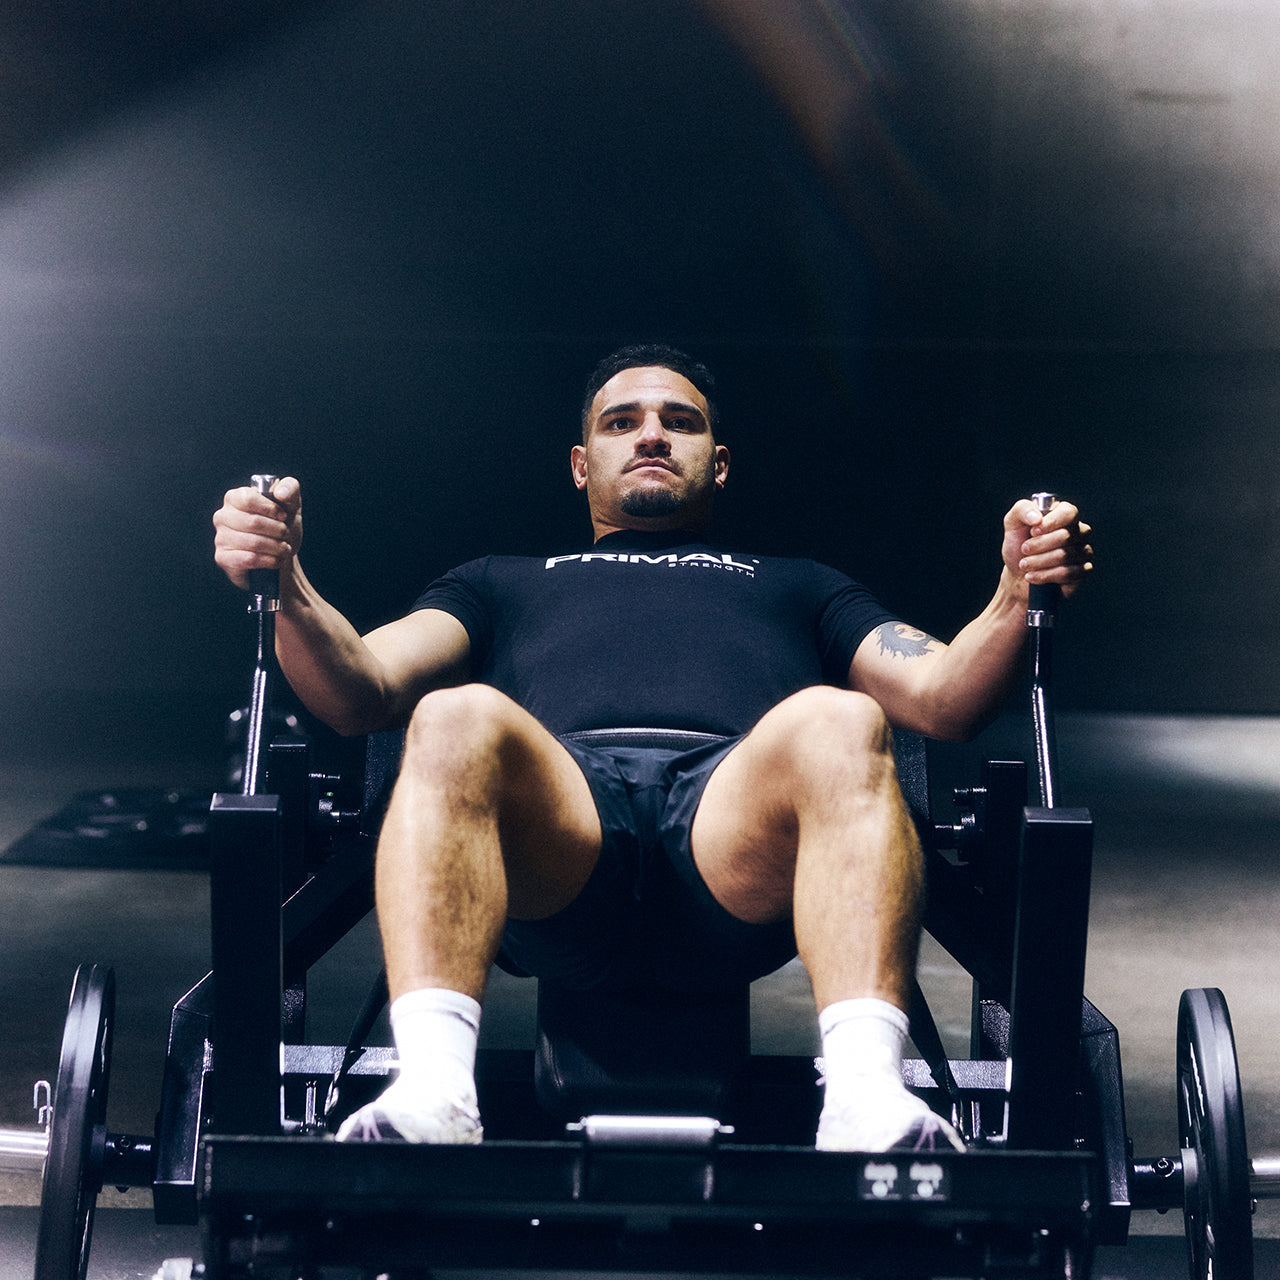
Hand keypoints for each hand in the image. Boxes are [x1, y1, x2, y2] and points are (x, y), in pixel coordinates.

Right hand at [212, 475, 301, 590]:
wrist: (281, 554)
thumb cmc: (283, 526)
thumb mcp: (291, 504)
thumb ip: (290, 488)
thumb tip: (280, 493)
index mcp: (234, 498)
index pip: (248, 499)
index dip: (271, 509)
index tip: (284, 516)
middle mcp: (222, 516)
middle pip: (253, 522)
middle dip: (278, 530)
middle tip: (286, 535)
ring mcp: (220, 537)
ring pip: (253, 542)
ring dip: (276, 547)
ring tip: (284, 548)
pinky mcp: (223, 558)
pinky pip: (249, 559)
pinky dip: (269, 561)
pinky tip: (276, 560)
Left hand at [1001, 496, 1092, 599]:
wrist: (1017, 573)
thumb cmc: (1018, 545)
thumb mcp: (1012, 523)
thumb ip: (1022, 510)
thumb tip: (1036, 517)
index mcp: (1064, 515)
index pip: (1069, 512)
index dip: (1051, 522)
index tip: (1033, 531)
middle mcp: (1079, 531)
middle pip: (1067, 536)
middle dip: (1039, 545)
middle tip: (1024, 549)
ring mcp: (1084, 551)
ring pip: (1066, 556)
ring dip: (1039, 561)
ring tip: (1024, 564)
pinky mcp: (1084, 571)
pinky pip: (1069, 573)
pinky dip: (1046, 575)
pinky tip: (1032, 576)